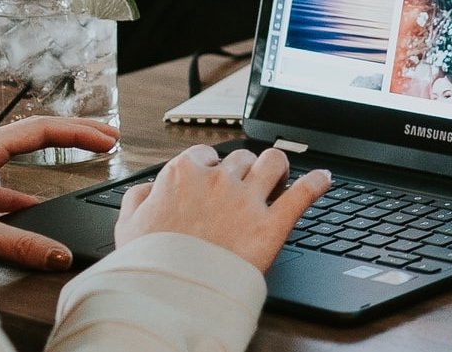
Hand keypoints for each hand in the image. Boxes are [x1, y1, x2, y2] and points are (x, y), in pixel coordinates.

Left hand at [0, 116, 120, 270]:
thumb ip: (20, 245)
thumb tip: (60, 256)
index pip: (42, 129)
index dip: (80, 133)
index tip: (108, 141)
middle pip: (36, 132)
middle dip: (76, 132)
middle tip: (109, 136)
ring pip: (20, 150)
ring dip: (54, 153)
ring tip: (81, 157)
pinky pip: (2, 177)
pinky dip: (24, 186)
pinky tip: (32, 205)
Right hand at [115, 143, 330, 270]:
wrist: (171, 295)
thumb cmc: (149, 264)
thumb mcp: (127, 226)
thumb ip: (138, 198)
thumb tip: (150, 188)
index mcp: (183, 175)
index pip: (205, 156)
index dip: (212, 168)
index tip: (214, 179)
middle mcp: (218, 180)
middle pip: (242, 159)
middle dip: (244, 170)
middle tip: (246, 187)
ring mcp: (248, 200)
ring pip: (274, 162)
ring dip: (278, 167)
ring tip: (280, 177)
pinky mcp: (272, 225)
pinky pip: (304, 192)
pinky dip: (318, 182)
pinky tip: (324, 179)